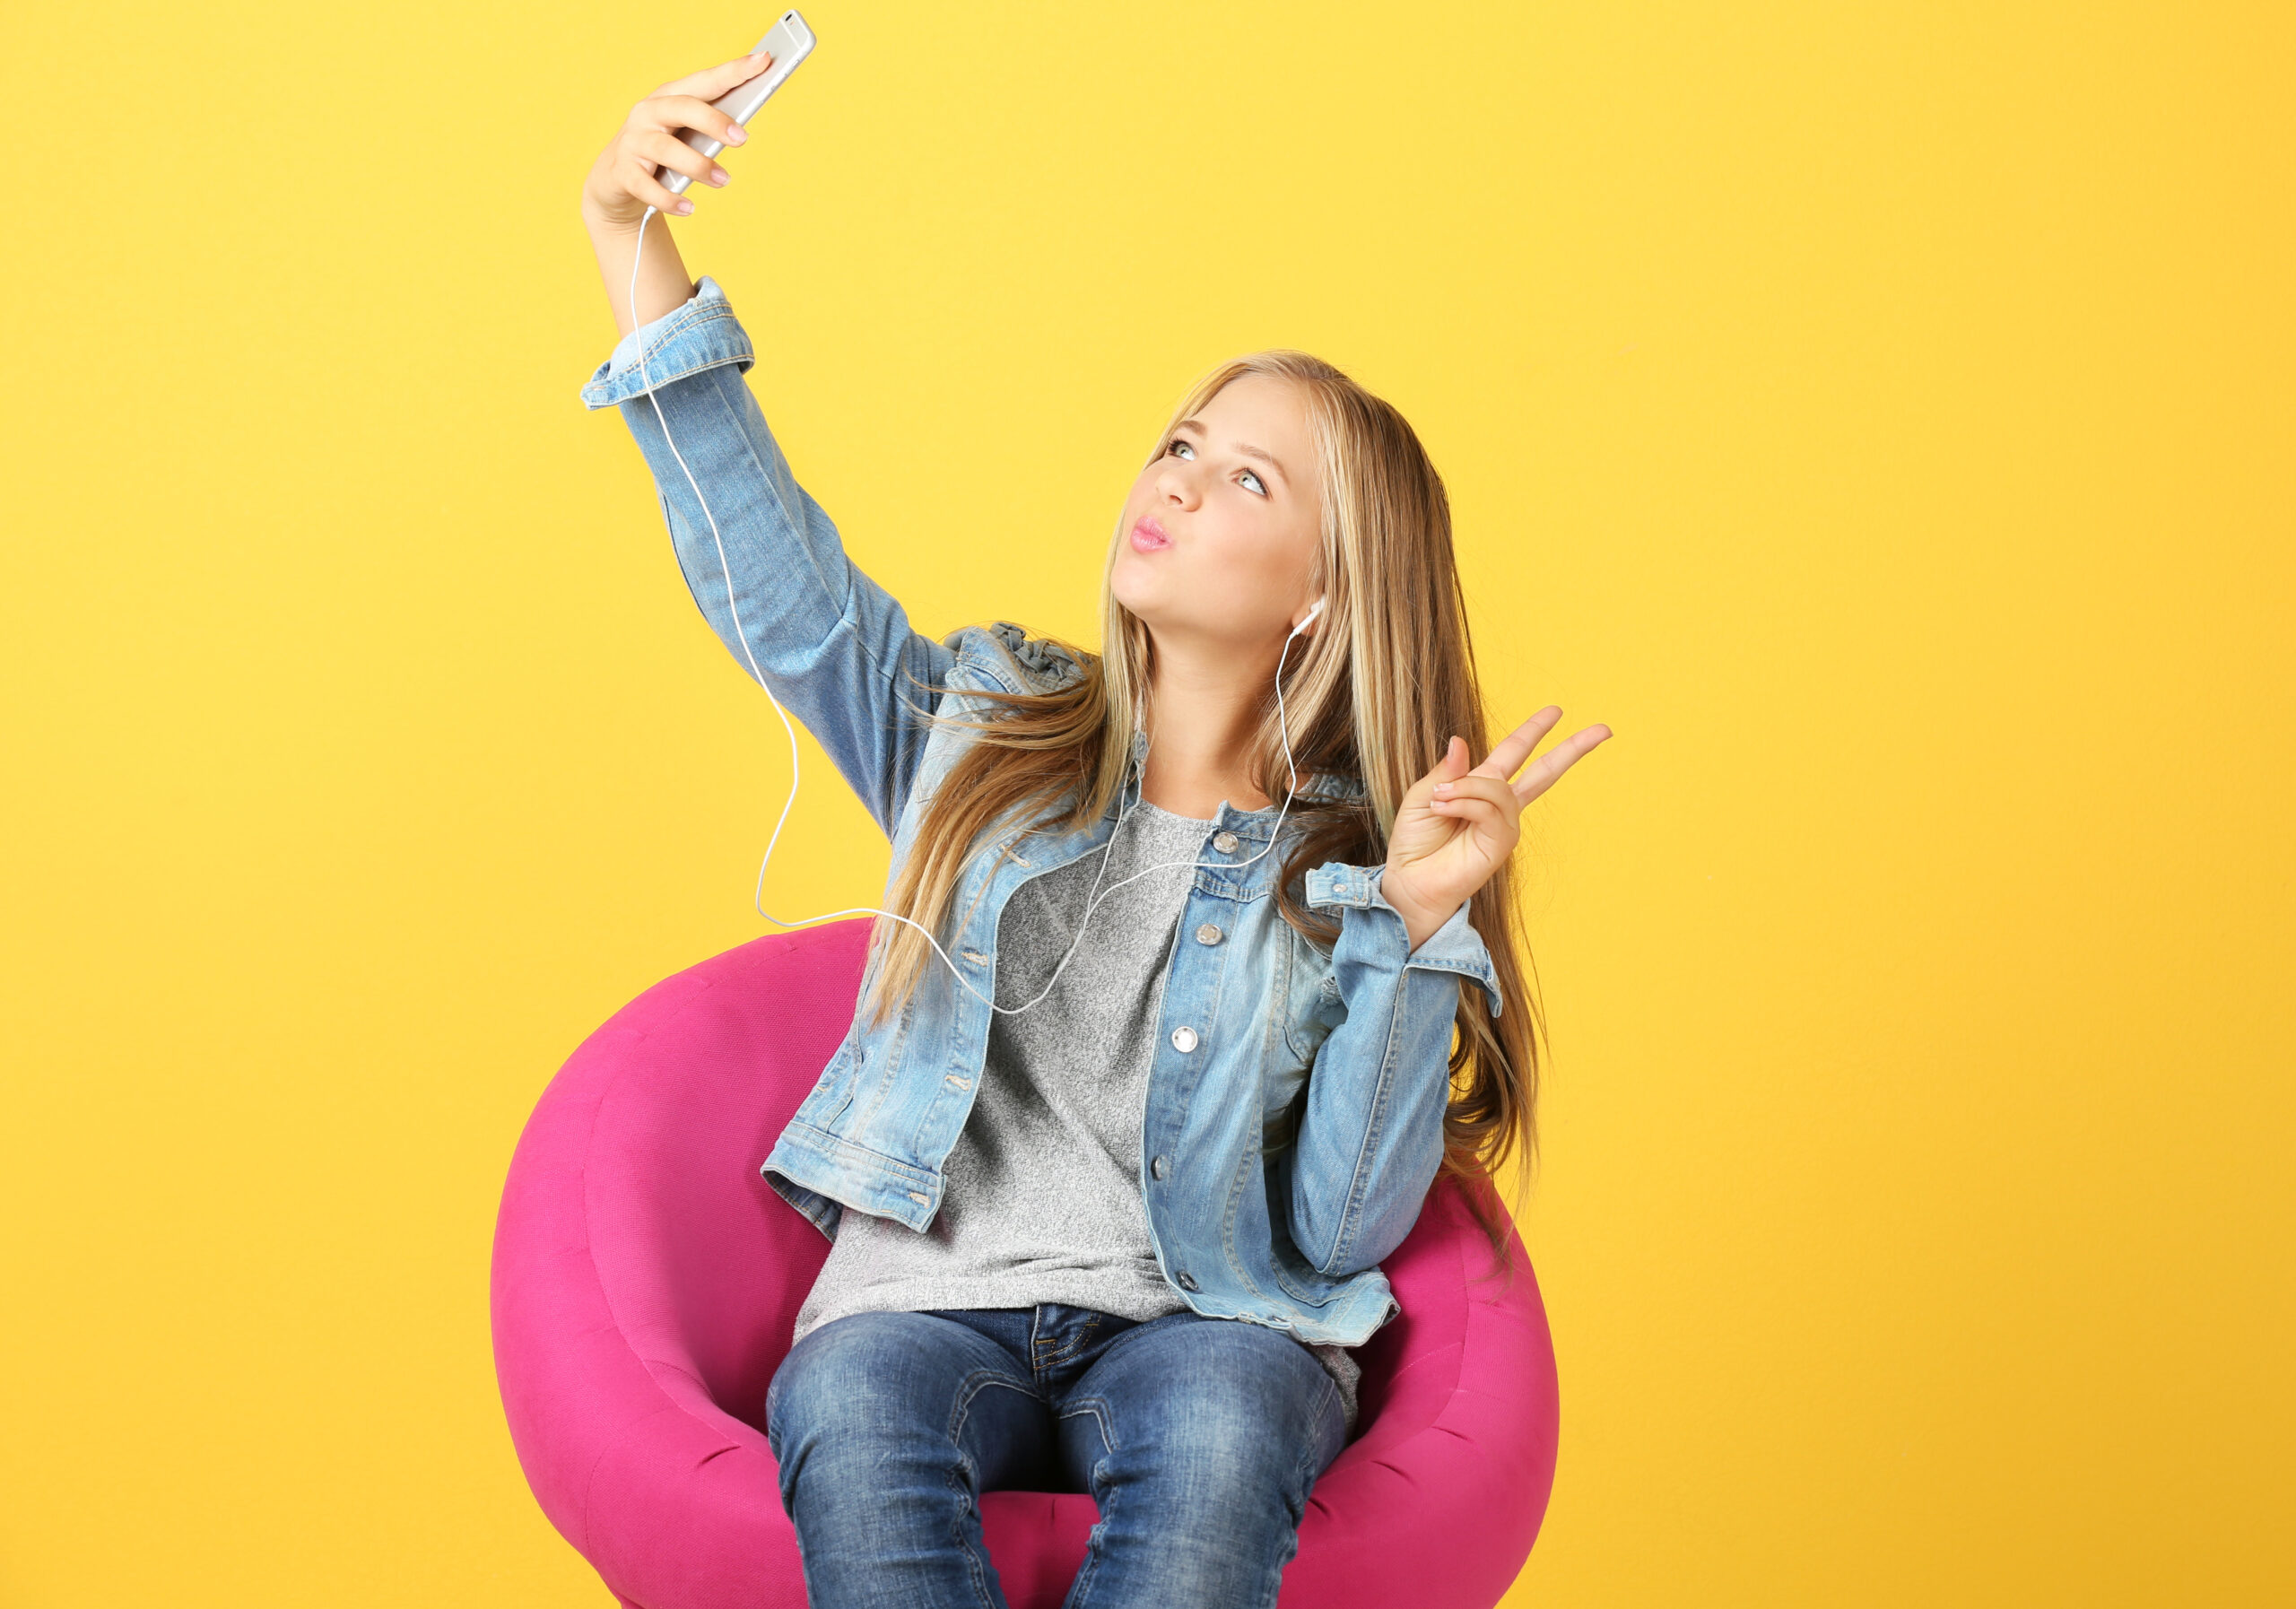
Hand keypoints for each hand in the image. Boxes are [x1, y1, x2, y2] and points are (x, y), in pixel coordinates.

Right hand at [580, 50, 774, 231]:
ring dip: (698, 165)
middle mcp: (648, 113)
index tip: (764, 60)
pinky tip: (689, 207)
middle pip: (682, 108)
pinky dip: (669, 198)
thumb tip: (743, 130)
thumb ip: (710, 128)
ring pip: (666, 149)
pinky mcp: (622, 172)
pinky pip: (646, 186)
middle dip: (714, 121)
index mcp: (669, 97)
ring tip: (724, 180)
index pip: (705, 80)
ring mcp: (633, 141)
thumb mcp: (685, 135)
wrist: (615, 181)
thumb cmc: (663, 152)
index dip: (733, 71)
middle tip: (743, 138)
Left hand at [1381, 709, 1613, 950]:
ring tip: (1438, 801)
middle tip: (1603, 730)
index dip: (1534, 731)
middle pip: (1545, 772)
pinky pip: (1489, 809)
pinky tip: (1445, 809)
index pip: (1515, 753)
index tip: (1556, 711)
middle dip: (1572, 749)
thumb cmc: (1416, 841)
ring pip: (1498, 789)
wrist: (1411, 880)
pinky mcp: (1502, 843)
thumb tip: (1461, 739)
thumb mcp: (1425, 794)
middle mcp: (1501, 806)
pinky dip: (1465, 803)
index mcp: (1482, 788)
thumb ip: (1447, 770)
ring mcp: (1505, 825)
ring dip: (1465, 789)